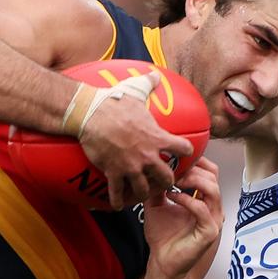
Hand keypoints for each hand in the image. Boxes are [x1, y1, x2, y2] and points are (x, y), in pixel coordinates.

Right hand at [76, 72, 195, 208]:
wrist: (91, 113)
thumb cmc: (114, 102)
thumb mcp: (136, 89)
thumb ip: (149, 83)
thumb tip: (155, 74)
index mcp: (157, 137)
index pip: (184, 148)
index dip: (186, 152)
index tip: (185, 154)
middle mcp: (148, 155)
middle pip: (167, 178)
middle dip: (168, 182)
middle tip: (165, 182)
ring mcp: (131, 167)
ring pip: (145, 191)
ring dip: (145, 194)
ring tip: (144, 195)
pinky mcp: (113, 173)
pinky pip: (118, 194)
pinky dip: (119, 201)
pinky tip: (119, 205)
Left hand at [142, 158, 223, 278]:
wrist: (162, 262)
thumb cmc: (163, 236)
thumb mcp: (157, 205)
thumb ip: (158, 187)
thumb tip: (152, 167)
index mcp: (204, 200)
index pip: (210, 172)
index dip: (196, 162)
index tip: (177, 157)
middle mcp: (213, 208)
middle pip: (213, 176)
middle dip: (193, 168)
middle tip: (174, 168)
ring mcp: (214, 220)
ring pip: (213, 190)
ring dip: (192, 180)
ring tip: (174, 180)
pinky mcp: (210, 232)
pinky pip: (202, 209)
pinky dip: (187, 199)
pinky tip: (172, 196)